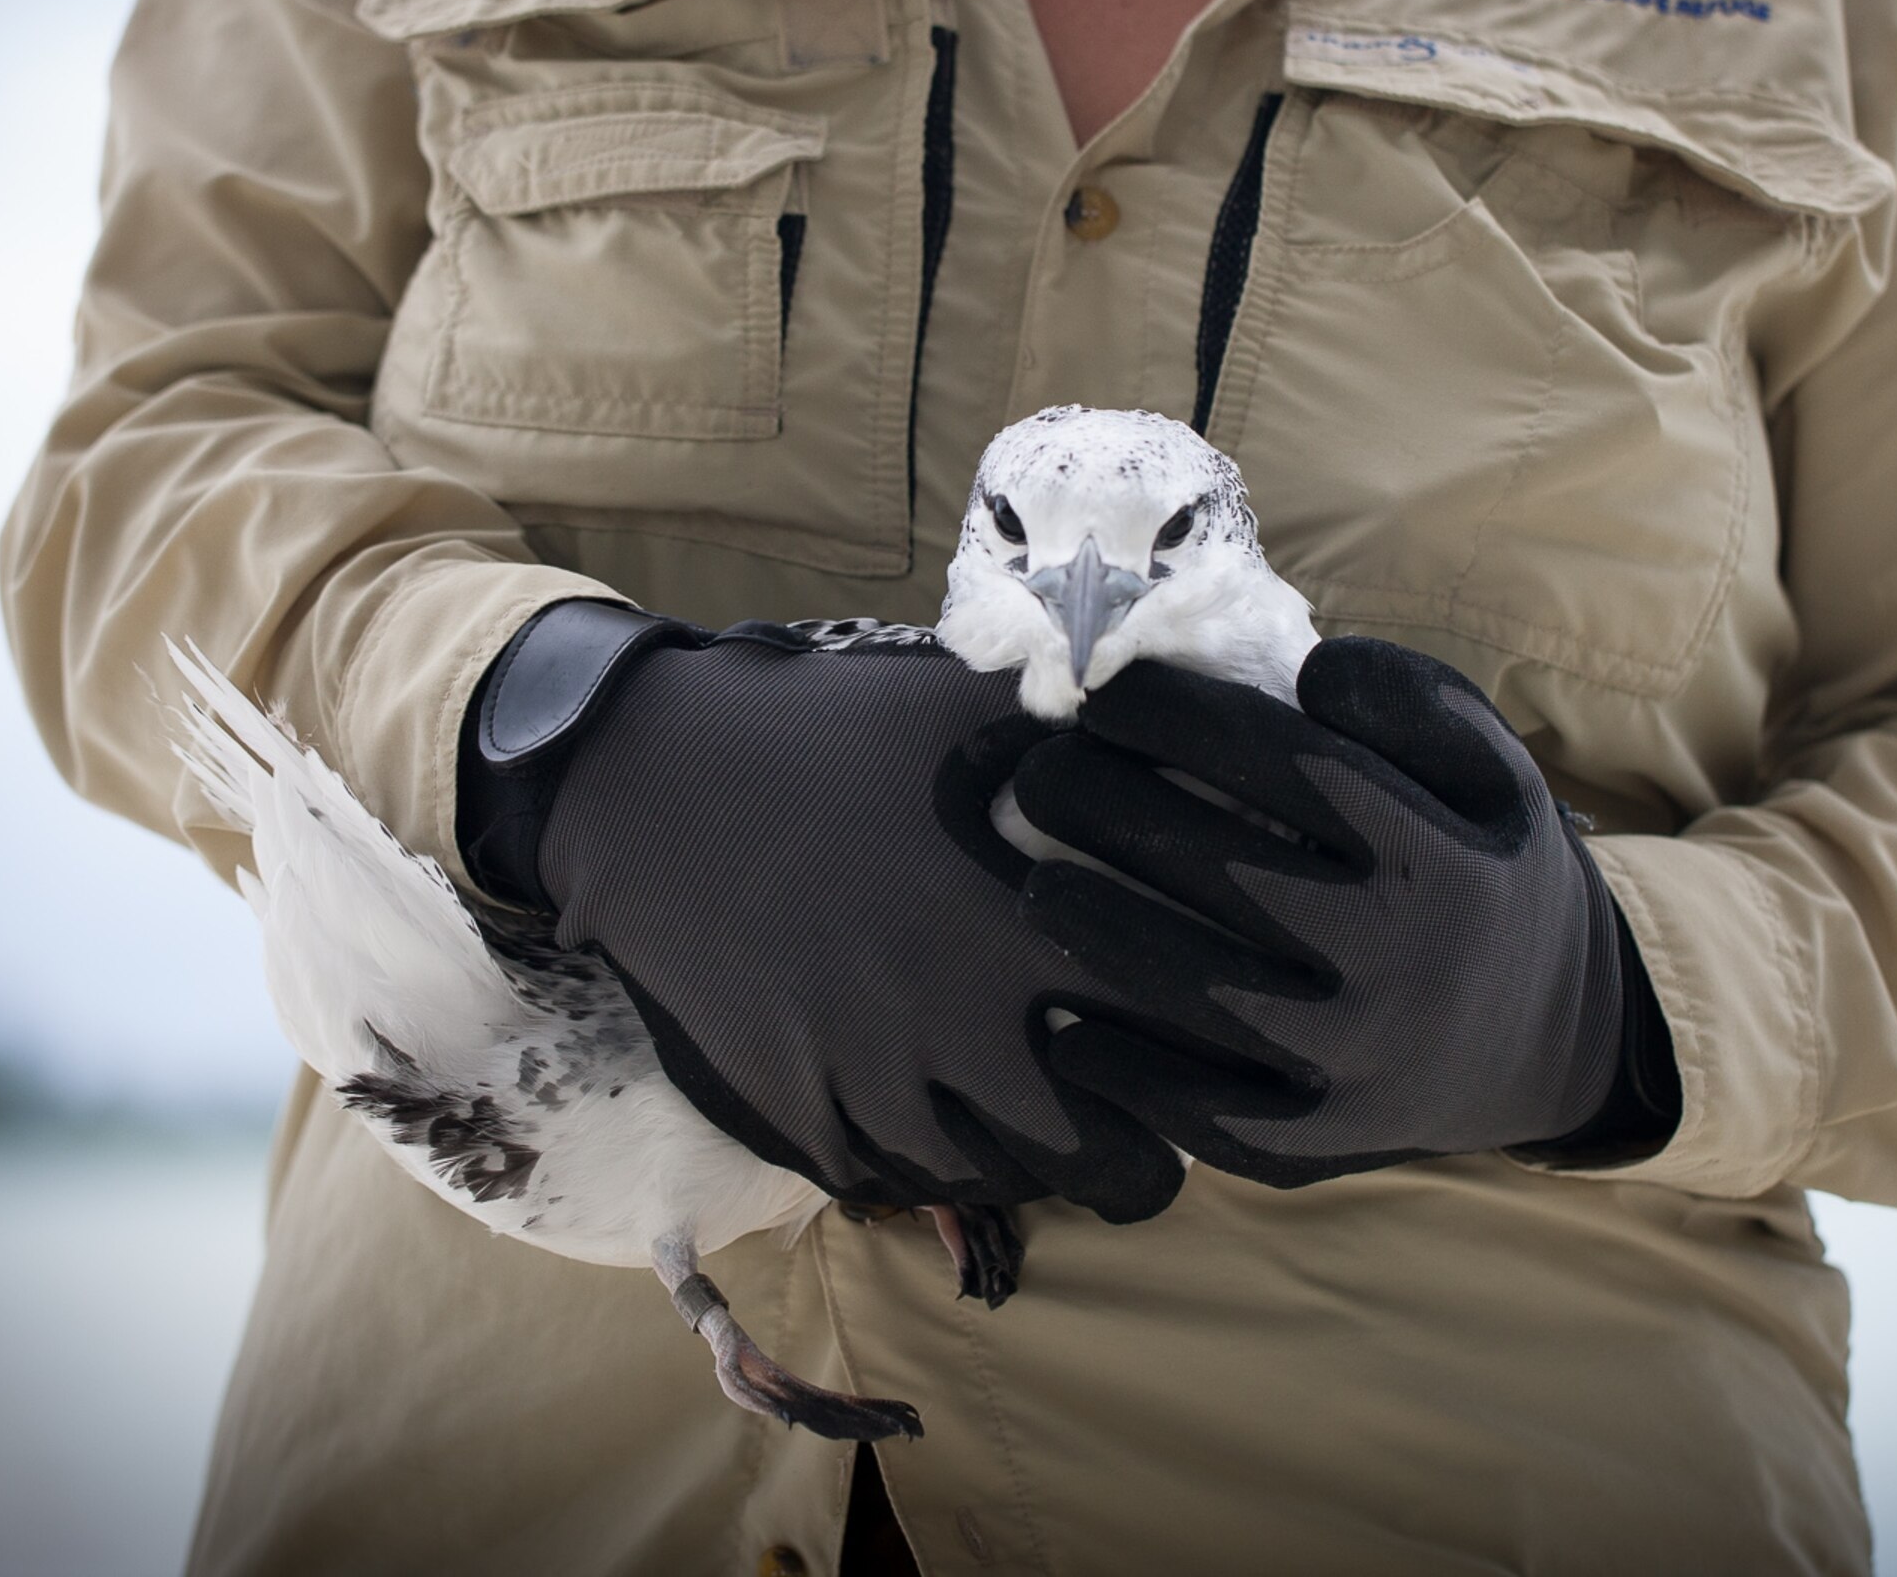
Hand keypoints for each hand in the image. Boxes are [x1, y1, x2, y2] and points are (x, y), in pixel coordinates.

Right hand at [459, 600, 1180, 1222]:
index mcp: (1023, 933)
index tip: (1240, 1054)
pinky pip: (900, 1183)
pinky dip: (945, 1166)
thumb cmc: (836, 734)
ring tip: (1066, 1123)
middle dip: (1151, 1152)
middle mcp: (958, 1030)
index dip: (1229, 1060)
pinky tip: (964, 1124)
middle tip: (1158, 1121)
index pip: (1183, 1045)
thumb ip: (1109, 740)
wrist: (656, 784)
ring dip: (1049, 1163)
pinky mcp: (801, 1117)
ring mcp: (873, 1087)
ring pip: (1006, 1186)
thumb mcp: (981, 712)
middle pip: (1110, 1159)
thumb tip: (1229, 745)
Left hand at [1005, 638, 1676, 1184]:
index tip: (1103, 690)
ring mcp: (1357, 1062)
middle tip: (1034, 775)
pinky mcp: (1323, 1145)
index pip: (1281, 762)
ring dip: (1091, 929)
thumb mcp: (1494, 768)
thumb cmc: (1488, 874)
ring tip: (1034, 886)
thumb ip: (1412, 700)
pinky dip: (1123, 1071)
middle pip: (1217, 868)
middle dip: (1100, 809)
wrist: (1557, 1038)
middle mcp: (1398, 960)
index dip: (1173, 715)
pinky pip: (1200, 1114)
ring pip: (1192, 991)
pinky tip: (1065, 1025)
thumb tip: (1308, 674)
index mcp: (1435, 854)